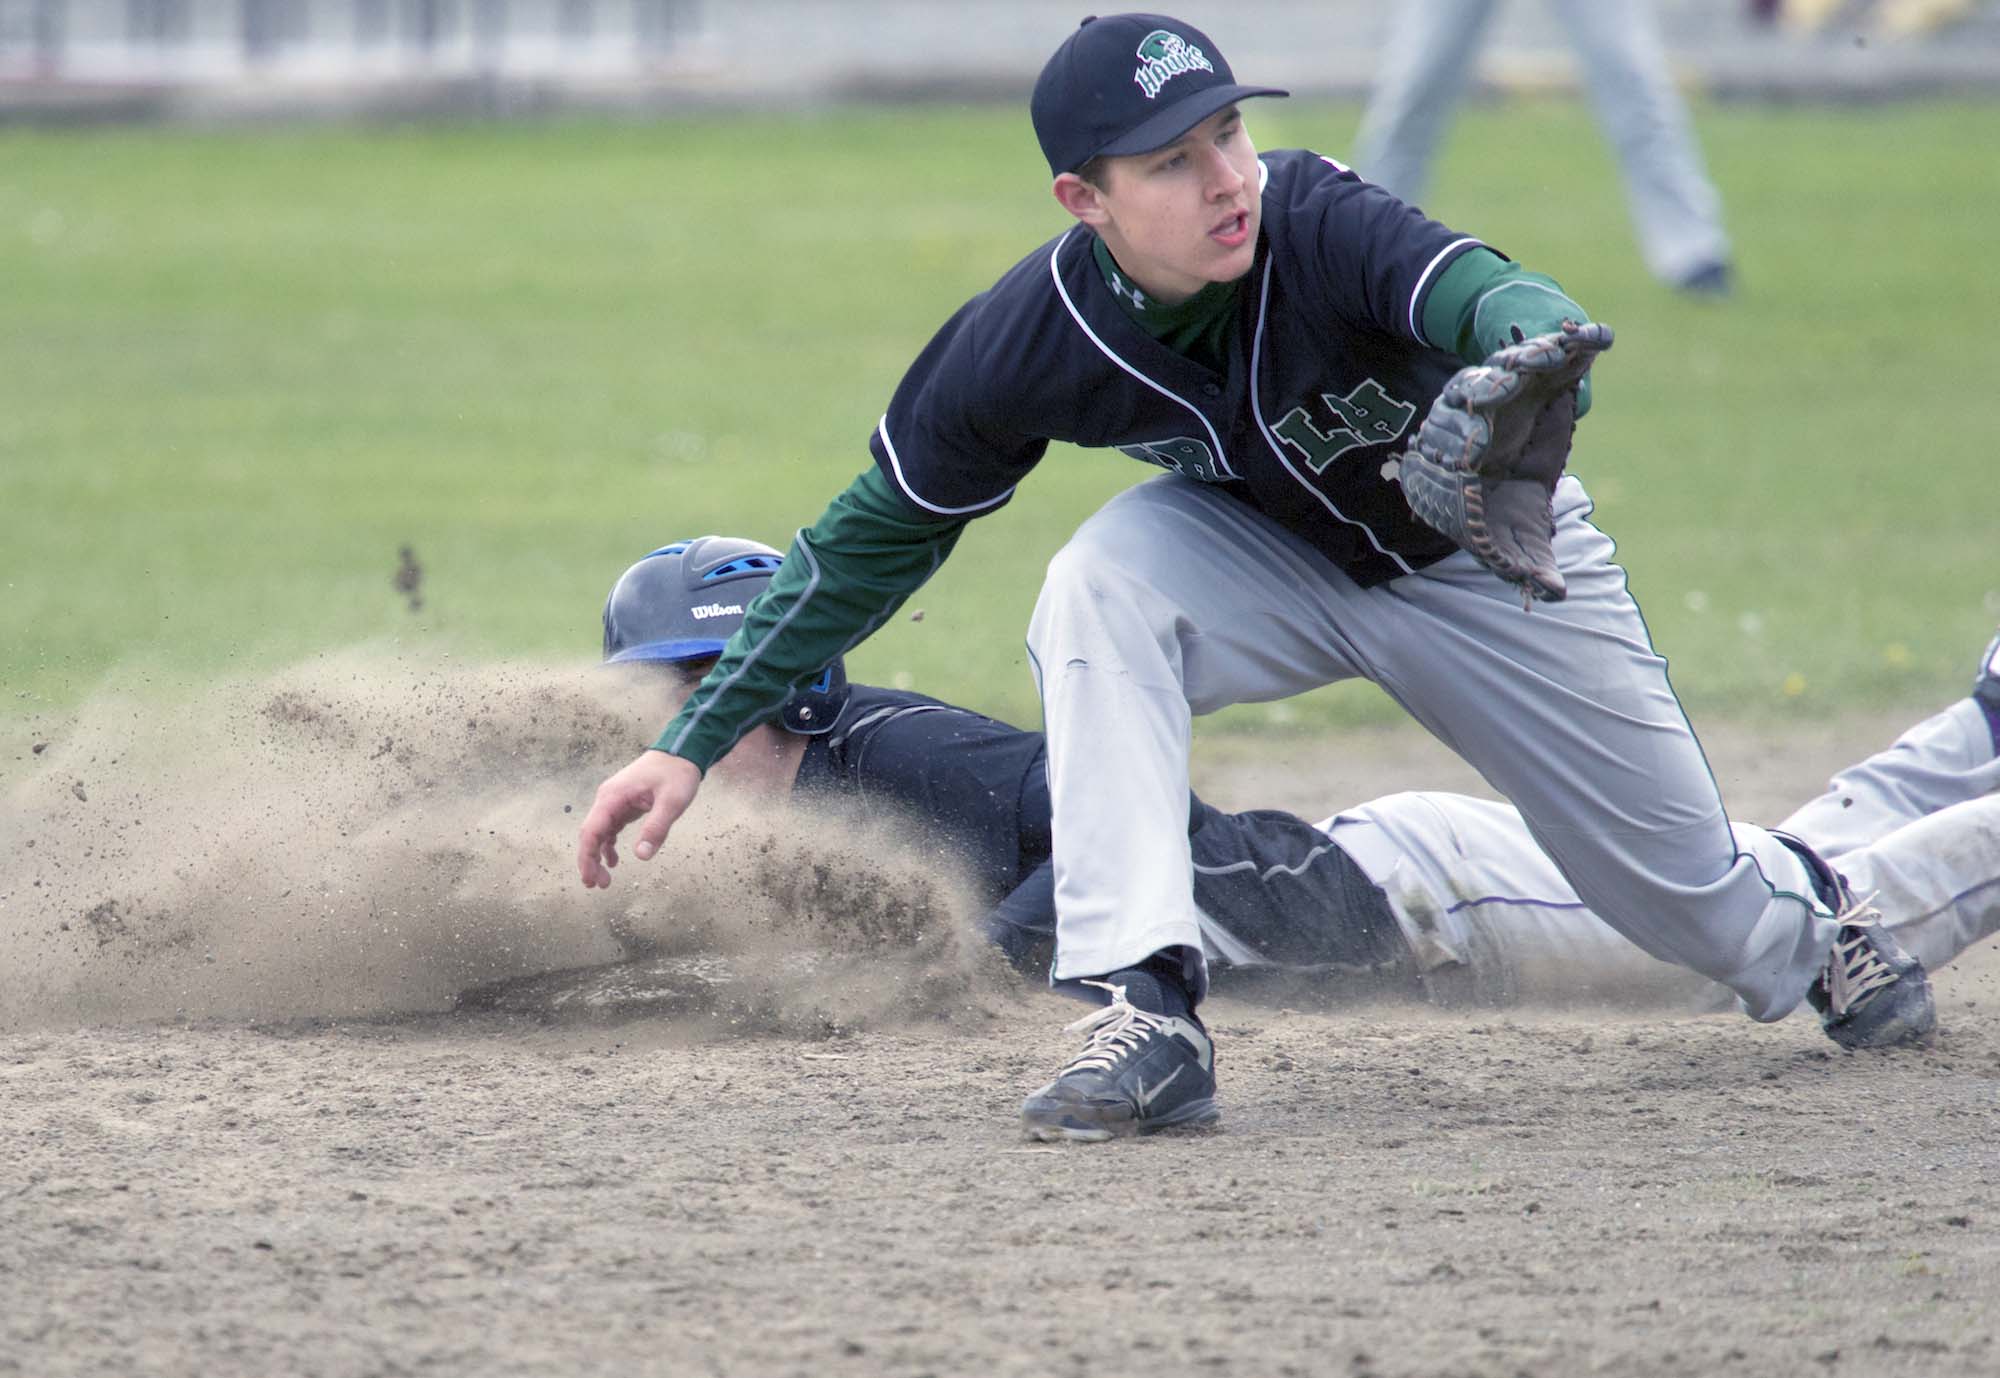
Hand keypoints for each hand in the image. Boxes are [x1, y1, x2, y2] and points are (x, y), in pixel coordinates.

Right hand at [575, 750, 702, 888]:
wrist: (681, 752)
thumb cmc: (676, 774)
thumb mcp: (672, 802)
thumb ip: (656, 828)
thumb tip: (641, 856)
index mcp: (613, 797)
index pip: (591, 831)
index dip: (587, 857)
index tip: (589, 878)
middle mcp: (608, 799)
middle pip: (590, 834)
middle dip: (590, 861)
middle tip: (598, 885)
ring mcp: (614, 801)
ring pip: (598, 833)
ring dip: (598, 856)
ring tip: (605, 880)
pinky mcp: (623, 804)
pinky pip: (610, 828)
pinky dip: (608, 845)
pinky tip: (614, 861)